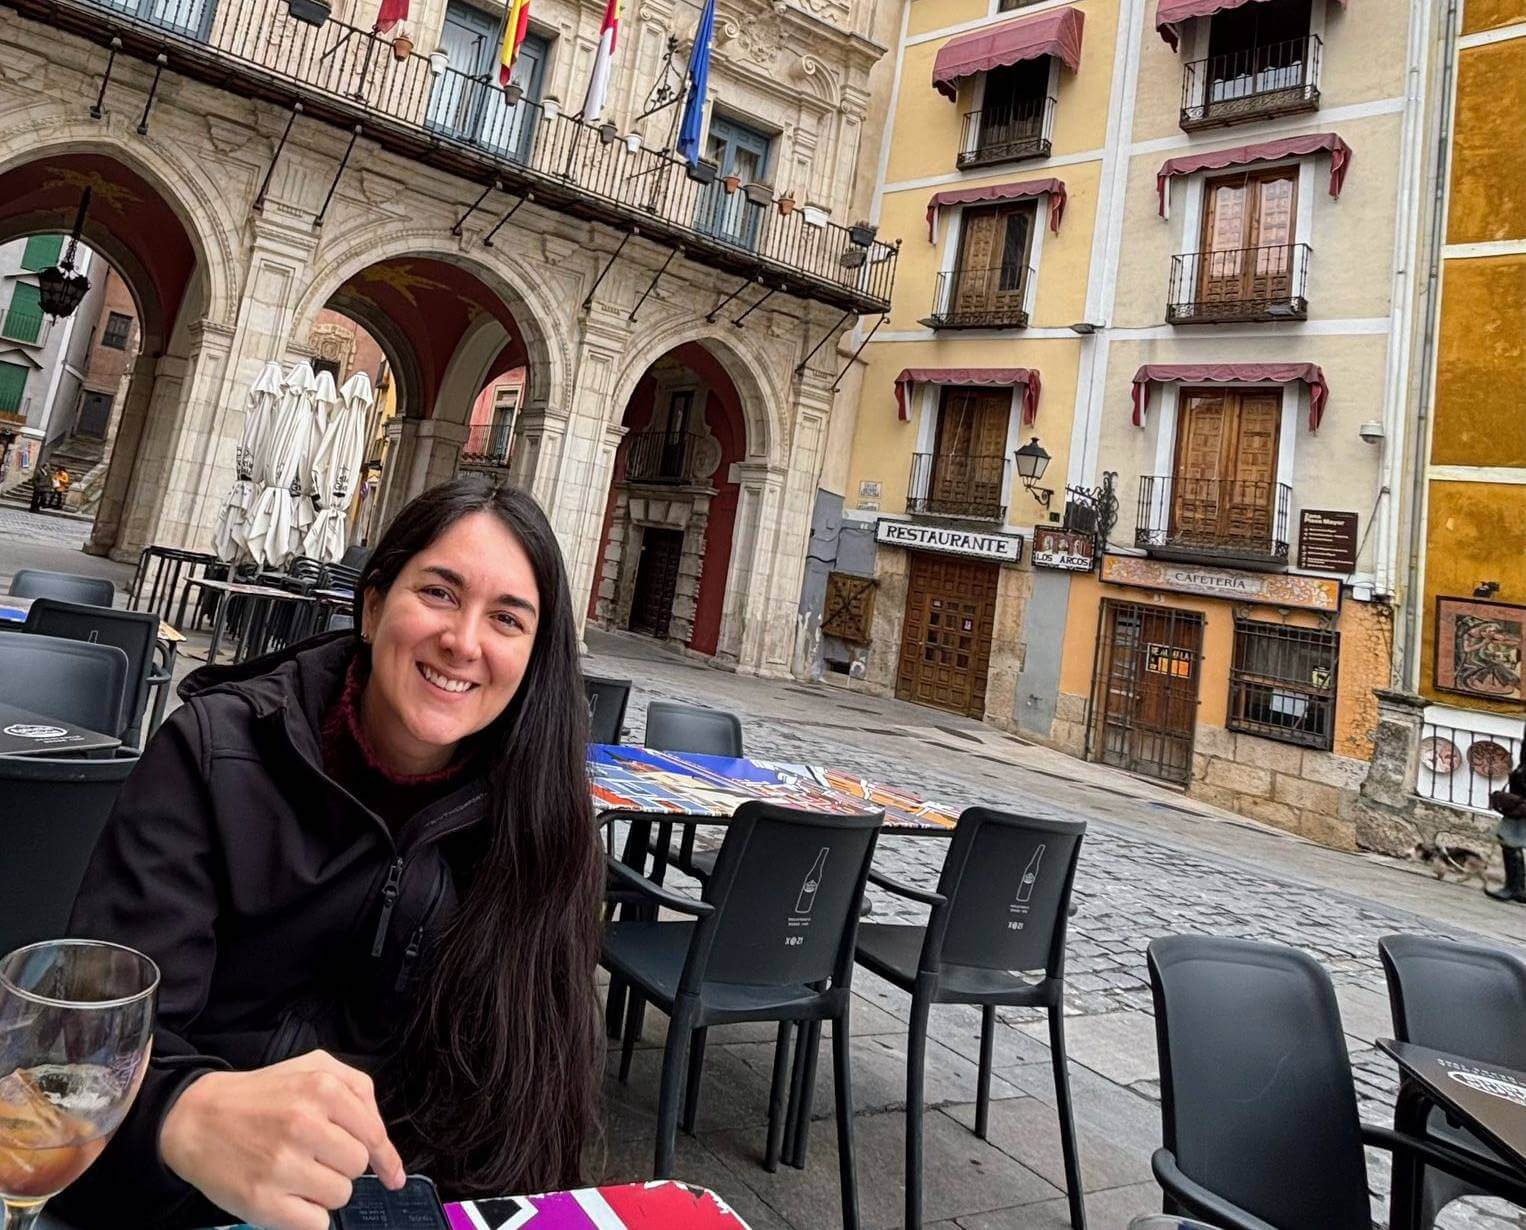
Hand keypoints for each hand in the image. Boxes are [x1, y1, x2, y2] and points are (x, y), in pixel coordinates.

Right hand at [160, 1050, 405, 1229]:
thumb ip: (358, 1092)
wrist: (196, 1119)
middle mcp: (304, 1124)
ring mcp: (282, 1165)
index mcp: (321, 1088)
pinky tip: (288, 1196)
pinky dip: (307, 1216)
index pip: (373, 1136)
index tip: (393, 1176)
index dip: (386, 1158)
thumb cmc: (262, 1096)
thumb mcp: (313, 1068)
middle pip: (357, 1167)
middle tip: (314, 1155)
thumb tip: (384, 1147)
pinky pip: (315, 1224)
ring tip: (296, 1172)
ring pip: (339, 1196)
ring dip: (323, 1190)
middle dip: (341, 1165)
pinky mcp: (262, 1202)